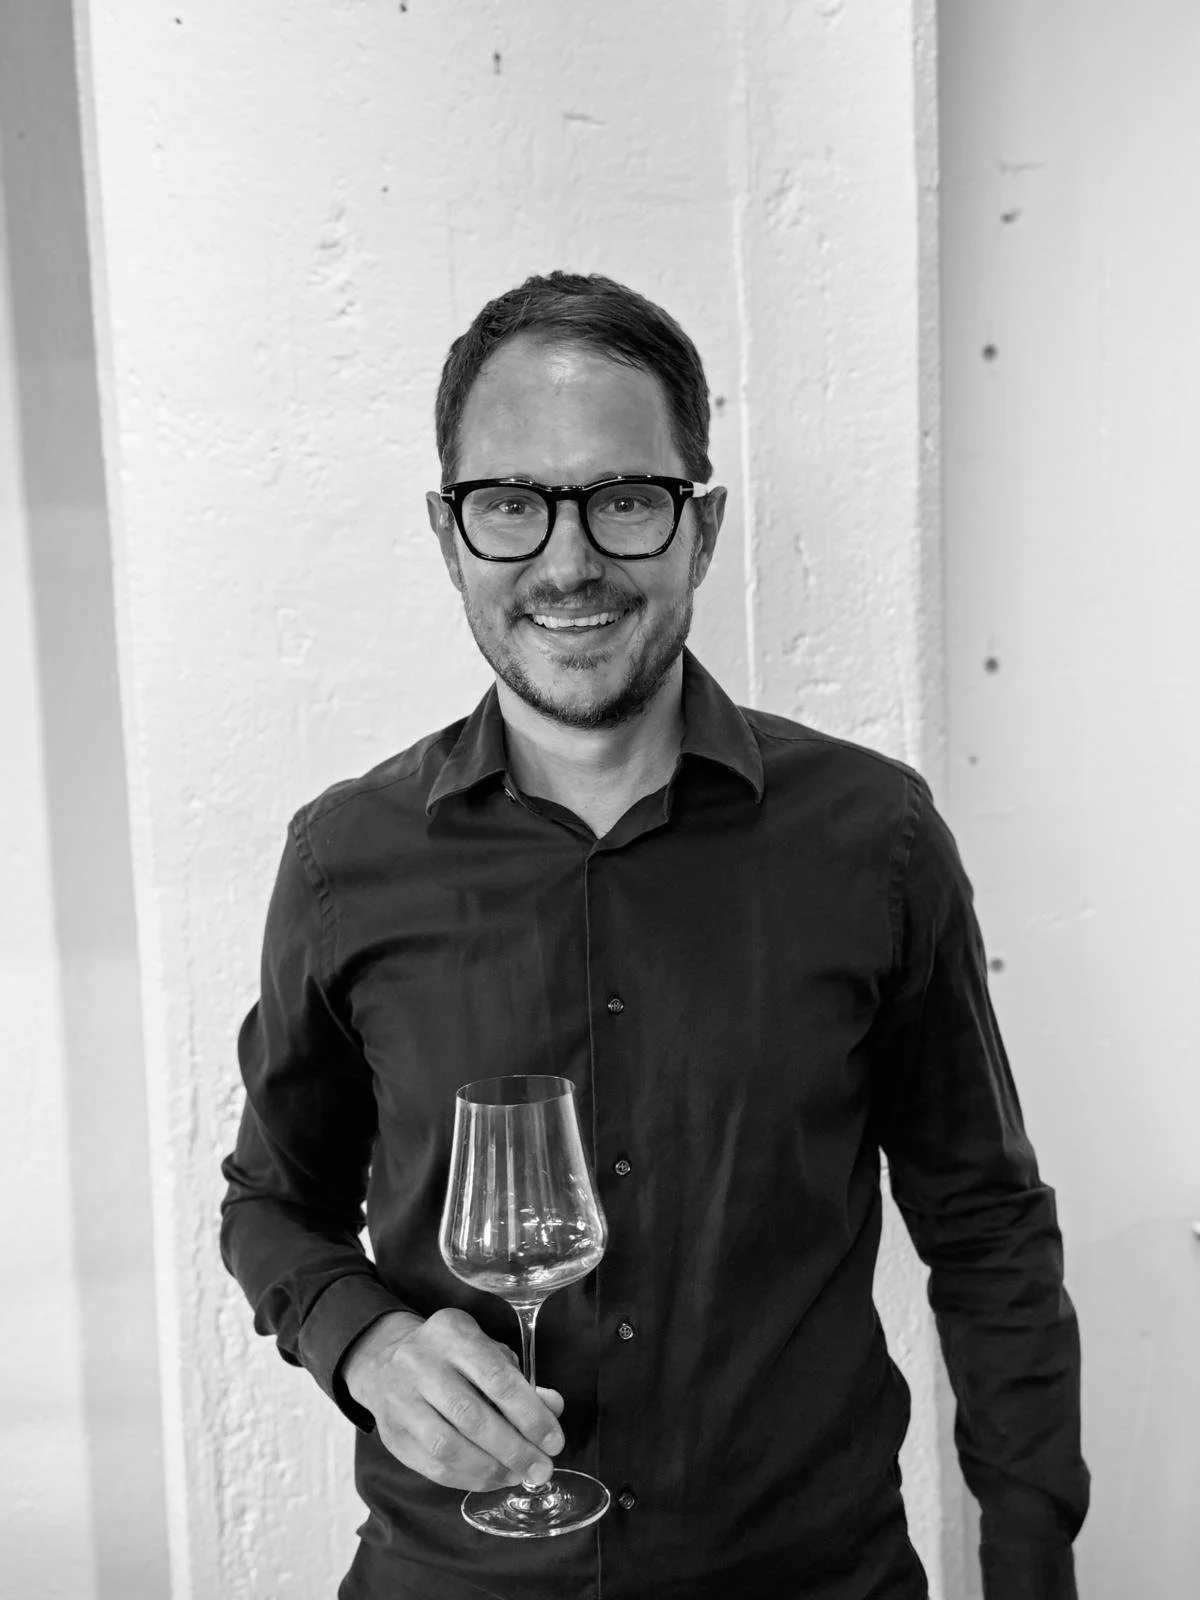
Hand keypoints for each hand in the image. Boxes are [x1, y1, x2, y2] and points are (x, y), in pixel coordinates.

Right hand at [341, 1308, 565, 1492]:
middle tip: (542, 1469)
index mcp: (452, 1334)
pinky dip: (468, 1479)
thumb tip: (552, 1408)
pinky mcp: (392, 1434)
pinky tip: (492, 1479)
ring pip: (448, 1447)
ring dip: (491, 1469)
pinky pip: (432, 1467)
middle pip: (471, 1416)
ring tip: (518, 1476)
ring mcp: (400, 1400)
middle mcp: (421, 1363)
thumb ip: (519, 1379)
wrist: (385, 1359)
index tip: (554, 1442)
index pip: (496, 1378)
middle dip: (514, 1449)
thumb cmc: (450, 1355)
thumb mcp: (486, 1351)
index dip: (529, 1414)